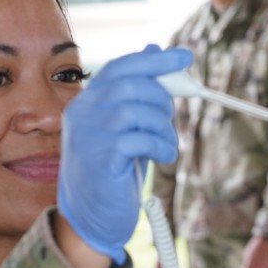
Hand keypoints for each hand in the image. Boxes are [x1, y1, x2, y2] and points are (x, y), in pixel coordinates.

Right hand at [58, 46, 191, 262]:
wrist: (90, 217)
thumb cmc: (112, 169)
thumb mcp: (125, 127)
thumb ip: (137, 93)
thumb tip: (155, 50)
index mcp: (86, 103)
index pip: (120, 67)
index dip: (155, 61)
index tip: (185, 57)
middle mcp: (82, 115)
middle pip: (131, 85)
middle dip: (162, 99)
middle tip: (169, 120)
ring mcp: (88, 137)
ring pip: (136, 110)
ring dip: (163, 126)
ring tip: (166, 144)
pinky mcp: (100, 160)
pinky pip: (139, 139)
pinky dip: (161, 145)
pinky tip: (163, 157)